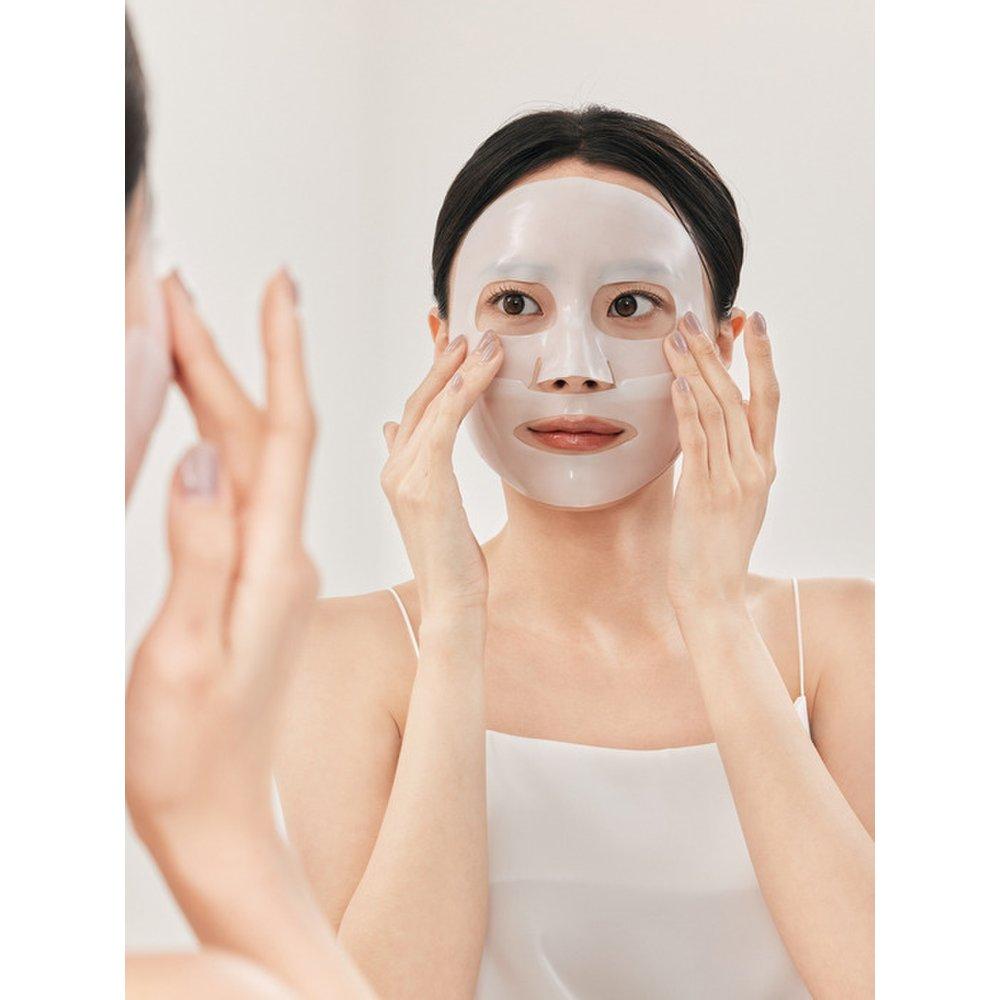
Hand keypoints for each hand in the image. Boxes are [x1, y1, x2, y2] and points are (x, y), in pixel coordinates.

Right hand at [126, 270, 317, 842]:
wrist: (219, 816)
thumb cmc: (190, 752)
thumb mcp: (184, 654)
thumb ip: (198, 552)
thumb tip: (206, 458)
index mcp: (272, 562)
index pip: (286, 434)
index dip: (281, 354)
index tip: (280, 287)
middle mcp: (283, 555)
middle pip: (263, 433)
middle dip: (227, 355)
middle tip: (181, 290)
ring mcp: (271, 568)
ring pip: (251, 458)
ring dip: (220, 392)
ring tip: (179, 334)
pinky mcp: (256, 582)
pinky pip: (243, 491)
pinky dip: (219, 442)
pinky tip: (200, 423)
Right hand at [380, 329, 502, 619]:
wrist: (451, 604)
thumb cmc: (453, 562)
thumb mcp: (434, 506)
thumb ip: (417, 465)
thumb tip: (396, 427)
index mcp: (395, 473)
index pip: (412, 411)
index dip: (430, 372)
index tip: (446, 339)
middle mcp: (393, 469)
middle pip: (417, 400)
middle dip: (441, 359)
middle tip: (464, 327)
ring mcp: (404, 476)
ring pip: (430, 406)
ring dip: (458, 368)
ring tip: (484, 340)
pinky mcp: (425, 483)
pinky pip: (445, 424)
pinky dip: (463, 391)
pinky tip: (482, 369)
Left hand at [662, 310, 778, 612]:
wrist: (713, 596)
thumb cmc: (713, 549)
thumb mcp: (731, 499)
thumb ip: (725, 461)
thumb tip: (706, 424)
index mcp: (763, 466)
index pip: (766, 400)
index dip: (760, 358)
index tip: (750, 321)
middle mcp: (754, 468)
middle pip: (740, 396)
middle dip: (720, 352)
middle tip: (699, 315)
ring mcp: (734, 481)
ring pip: (718, 412)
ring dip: (697, 371)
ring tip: (678, 336)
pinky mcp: (707, 495)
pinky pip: (699, 444)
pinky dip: (690, 411)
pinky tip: (680, 383)